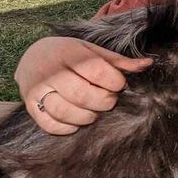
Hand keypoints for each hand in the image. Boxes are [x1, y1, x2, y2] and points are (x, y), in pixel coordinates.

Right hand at [15, 36, 151, 134]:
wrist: (32, 57)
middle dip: (104, 101)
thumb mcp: (91, 50)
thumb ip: (118, 61)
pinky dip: (68, 127)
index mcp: (67, 51)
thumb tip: (148, 65)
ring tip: (95, 110)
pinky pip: (51, 125)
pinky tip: (78, 120)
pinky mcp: (30, 106)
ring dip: (88, 116)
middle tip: (109, 99)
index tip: (119, 85)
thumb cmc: (69, 54)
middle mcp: (49, 71)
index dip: (114, 82)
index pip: (96, 71)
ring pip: (66, 111)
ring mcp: (36, 90)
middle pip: (83, 94)